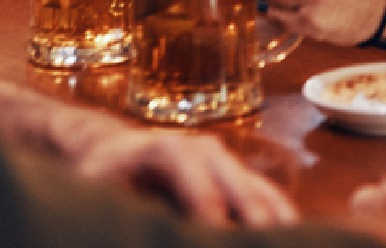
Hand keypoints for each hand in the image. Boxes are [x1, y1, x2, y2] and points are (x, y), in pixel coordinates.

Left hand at [63, 113, 297, 226]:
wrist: (111, 150)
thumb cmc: (98, 176)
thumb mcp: (93, 189)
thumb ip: (119, 213)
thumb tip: (136, 229)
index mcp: (168, 149)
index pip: (198, 187)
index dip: (210, 216)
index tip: (215, 239)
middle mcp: (205, 150)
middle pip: (240, 187)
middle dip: (254, 222)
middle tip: (265, 246)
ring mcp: (225, 161)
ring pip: (260, 192)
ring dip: (276, 222)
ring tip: (291, 245)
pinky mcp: (234, 177)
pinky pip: (265, 197)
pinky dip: (279, 218)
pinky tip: (291, 238)